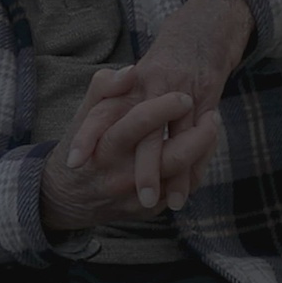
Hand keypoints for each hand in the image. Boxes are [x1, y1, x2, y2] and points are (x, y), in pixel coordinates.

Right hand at [41, 66, 220, 231]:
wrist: (69, 197)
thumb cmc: (82, 147)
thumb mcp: (84, 115)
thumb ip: (103, 87)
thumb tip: (131, 71)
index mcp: (105, 147)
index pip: (139, 125)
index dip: (165, 108)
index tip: (183, 96)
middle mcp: (121, 176)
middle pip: (172, 158)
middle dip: (199, 135)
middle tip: (212, 114)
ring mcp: (137, 197)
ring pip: (183, 176)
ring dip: (203, 150)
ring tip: (212, 125)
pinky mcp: (148, 211)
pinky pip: (182, 190)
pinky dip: (197, 167)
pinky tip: (202, 146)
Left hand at [67, 0, 251, 212]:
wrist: (200, 35)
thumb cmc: (160, 69)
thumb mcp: (130, 80)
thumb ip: (107, 102)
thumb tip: (90, 138)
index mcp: (129, 84)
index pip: (102, 110)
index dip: (87, 135)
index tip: (74, 164)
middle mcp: (152, 87)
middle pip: (144, 130)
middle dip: (143, 167)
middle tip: (137, 199)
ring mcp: (181, 92)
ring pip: (178, 139)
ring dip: (177, 173)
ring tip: (172, 203)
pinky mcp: (206, 98)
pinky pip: (201, 138)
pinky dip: (198, 163)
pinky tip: (193, 187)